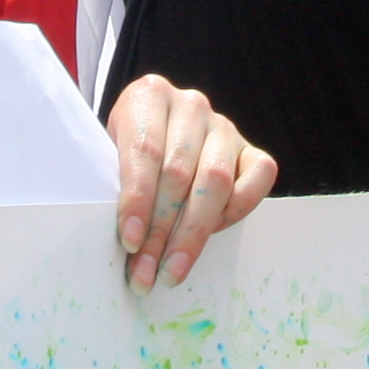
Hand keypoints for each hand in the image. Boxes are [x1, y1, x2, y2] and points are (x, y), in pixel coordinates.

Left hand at [104, 73, 275, 288]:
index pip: (145, 149)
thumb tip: (125, 241)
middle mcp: (190, 105)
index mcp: (149, 96)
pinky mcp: (250, 150)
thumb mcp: (110, 158)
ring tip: (172, 272)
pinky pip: (258, 180)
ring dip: (192, 235)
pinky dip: (235, 213)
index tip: (130, 241)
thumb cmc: (126, 154)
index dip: (138, 199)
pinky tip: (210, 236)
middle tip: (146, 272)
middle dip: (161, 230)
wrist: (158, 137)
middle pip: (179, 172)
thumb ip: (114, 186)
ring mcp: (224, 126)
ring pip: (215, 181)